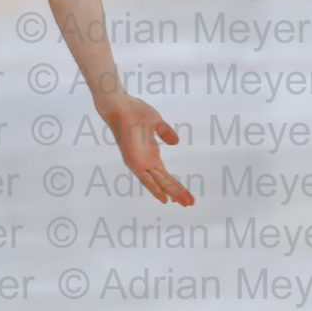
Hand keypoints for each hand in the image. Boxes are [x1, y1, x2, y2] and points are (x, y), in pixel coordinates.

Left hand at [95, 92, 193, 206]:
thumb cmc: (135, 112)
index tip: (186, 195)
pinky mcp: (134, 162)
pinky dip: (155, 189)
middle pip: (165, 182)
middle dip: (178, 193)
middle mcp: (145, 162)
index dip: (177, 185)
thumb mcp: (157, 123)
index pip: (166, 175)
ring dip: (172, 193)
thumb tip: (176, 142)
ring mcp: (140, 163)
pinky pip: (146, 179)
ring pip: (160, 183)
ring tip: (184, 204)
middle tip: (190, 203)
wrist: (121, 106)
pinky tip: (164, 199)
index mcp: (150, 154)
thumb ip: (166, 133)